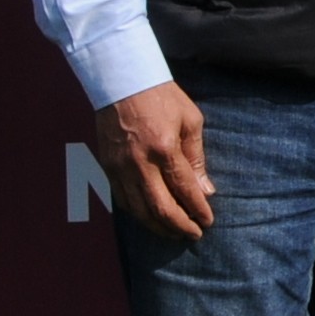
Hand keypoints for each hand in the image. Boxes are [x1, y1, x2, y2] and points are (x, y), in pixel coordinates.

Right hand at [91, 82, 215, 242]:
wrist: (122, 81)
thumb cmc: (162, 97)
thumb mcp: (190, 121)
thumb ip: (197, 158)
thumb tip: (206, 191)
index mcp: (164, 149)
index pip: (184, 190)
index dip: (197, 210)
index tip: (208, 221)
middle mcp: (139, 162)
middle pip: (160, 208)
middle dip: (179, 226)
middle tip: (193, 234)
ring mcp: (119, 167)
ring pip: (138, 210)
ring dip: (158, 226)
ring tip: (174, 233)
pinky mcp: (107, 167)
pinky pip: (122, 200)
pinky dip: (138, 214)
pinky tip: (150, 219)